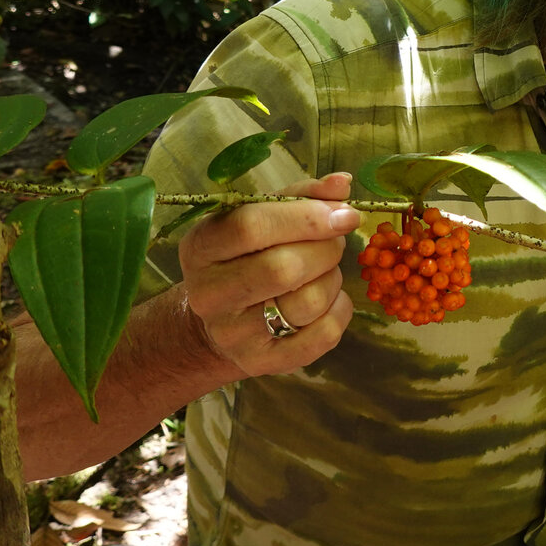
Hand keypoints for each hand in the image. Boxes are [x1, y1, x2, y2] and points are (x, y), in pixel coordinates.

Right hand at [179, 172, 359, 377]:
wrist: (222, 320)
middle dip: (326, 249)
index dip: (306, 217)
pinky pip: (323, 335)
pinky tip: (329, 300)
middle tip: (335, 242)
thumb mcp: (262, 216)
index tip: (343, 214)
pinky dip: (340, 310)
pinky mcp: (262, 362)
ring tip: (324, 272)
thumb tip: (342, 184)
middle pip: (283, 268)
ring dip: (332, 279)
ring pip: (308, 301)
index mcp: (202, 246)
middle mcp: (208, 293)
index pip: (251, 226)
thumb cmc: (247, 255)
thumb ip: (301, 195)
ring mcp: (233, 333)